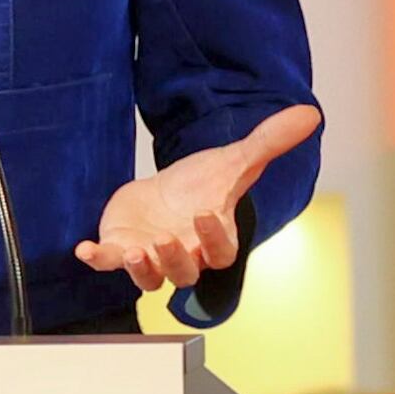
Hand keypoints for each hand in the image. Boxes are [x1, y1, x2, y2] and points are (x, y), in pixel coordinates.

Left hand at [76, 103, 321, 294]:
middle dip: (174, 260)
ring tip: (134, 250)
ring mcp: (152, 257)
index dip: (215, 238)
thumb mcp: (234, 159)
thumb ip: (269, 142)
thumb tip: (310, 115)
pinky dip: (98, 259)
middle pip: (184, 272)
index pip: (222, 251)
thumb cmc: (202, 184)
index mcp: (214, 240)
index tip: (206, 213)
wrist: (166, 192)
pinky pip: (110, 263)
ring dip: (141, 268)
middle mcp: (184, 256)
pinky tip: (84, 251)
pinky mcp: (122, 250)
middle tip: (164, 240)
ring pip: (149, 278)